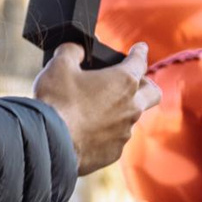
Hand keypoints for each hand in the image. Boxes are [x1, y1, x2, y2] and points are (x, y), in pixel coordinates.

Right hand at [33, 42, 158, 176]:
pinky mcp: (114, 152)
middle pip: (153, 93)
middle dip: (147, 84)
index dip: (140, 52)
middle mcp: (131, 107)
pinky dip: (105, 132)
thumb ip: (72, 51)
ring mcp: (124, 132)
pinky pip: (115, 139)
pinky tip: (87, 131)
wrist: (49, 143)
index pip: (139, 61)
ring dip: (120, 111)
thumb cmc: (56, 101)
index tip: (140, 48)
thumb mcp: (59, 66)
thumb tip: (76, 50)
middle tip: (136, 81)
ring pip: (131, 118)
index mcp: (123, 81)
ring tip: (98, 109)